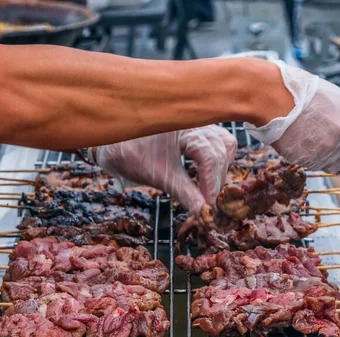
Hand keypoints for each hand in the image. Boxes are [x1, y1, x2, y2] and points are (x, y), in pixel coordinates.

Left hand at [95, 125, 236, 212]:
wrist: (114, 142)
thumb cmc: (131, 154)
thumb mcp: (159, 176)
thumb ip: (184, 193)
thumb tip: (204, 213)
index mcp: (183, 126)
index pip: (210, 155)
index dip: (212, 182)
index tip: (210, 205)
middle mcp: (195, 120)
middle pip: (222, 150)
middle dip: (216, 179)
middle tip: (209, 203)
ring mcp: (198, 124)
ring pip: (225, 146)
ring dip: (219, 170)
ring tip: (208, 191)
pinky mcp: (199, 131)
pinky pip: (219, 144)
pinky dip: (217, 162)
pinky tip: (206, 178)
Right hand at [245, 61, 339, 175]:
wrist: (275, 98)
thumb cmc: (302, 94)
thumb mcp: (336, 101)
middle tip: (334, 155)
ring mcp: (332, 152)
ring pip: (337, 169)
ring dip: (328, 161)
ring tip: (312, 144)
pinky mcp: (314, 161)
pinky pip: (317, 167)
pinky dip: (311, 160)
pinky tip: (301, 144)